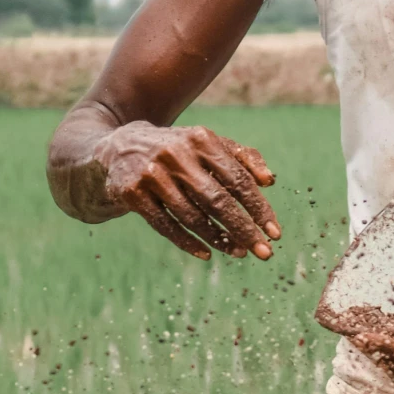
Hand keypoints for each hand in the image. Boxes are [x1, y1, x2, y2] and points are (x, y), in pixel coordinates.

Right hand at [96, 122, 280, 260]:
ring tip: (238, 253)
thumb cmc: (177, 150)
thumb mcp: (207, 144)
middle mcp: (176, 154)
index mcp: (200, 139)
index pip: (237, 178)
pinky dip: (187, 242)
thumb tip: (270, 181)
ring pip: (192, 216)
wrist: (119, 148)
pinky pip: (165, 225)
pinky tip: (207, 253)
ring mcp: (152, 174)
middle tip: (264, 252)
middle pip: (217, 200)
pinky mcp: (132, 192)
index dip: (259, 208)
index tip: (275, 232)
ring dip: (218, 239)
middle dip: (243, 229)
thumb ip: (242, 157)